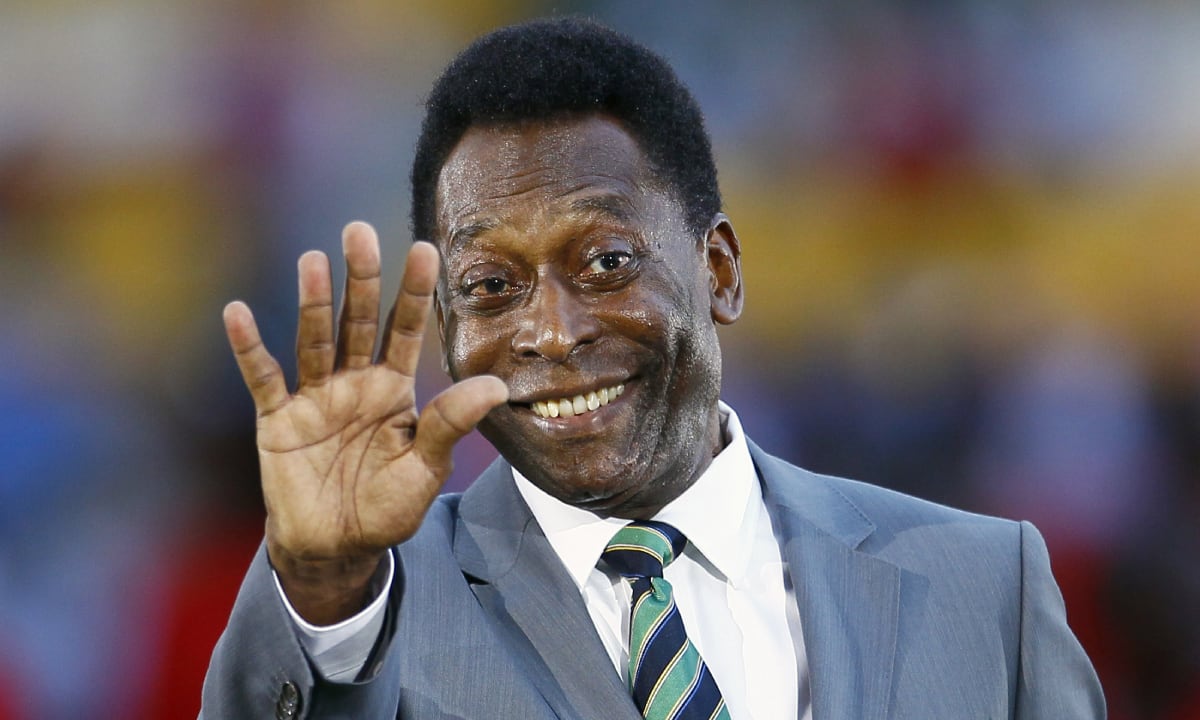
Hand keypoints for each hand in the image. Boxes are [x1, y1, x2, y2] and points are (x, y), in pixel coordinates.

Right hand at [223, 222, 506, 622]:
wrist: (337, 549)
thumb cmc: (387, 508)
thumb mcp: (425, 468)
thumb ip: (451, 424)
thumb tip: (497, 386)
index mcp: (395, 389)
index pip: (407, 329)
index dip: (415, 291)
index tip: (425, 248)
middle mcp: (355, 382)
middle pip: (359, 321)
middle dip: (361, 278)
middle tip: (359, 231)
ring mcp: (315, 398)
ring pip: (314, 340)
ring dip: (313, 302)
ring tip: (314, 260)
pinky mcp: (278, 420)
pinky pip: (263, 379)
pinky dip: (250, 348)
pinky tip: (238, 313)